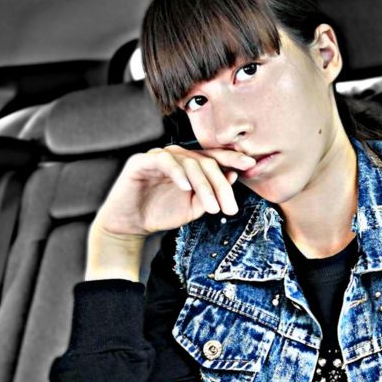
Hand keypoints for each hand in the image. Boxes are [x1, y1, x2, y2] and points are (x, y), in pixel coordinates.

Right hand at [85, 145, 255, 280]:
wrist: (130, 225)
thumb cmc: (162, 213)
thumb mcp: (193, 207)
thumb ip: (212, 193)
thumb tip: (233, 176)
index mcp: (190, 163)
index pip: (215, 156)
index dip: (233, 157)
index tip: (251, 164)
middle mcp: (177, 155)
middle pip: (206, 162)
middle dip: (221, 185)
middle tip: (230, 208)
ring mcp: (159, 156)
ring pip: (189, 163)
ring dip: (204, 186)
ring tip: (212, 207)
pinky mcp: (142, 161)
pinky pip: (165, 162)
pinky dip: (178, 174)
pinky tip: (186, 188)